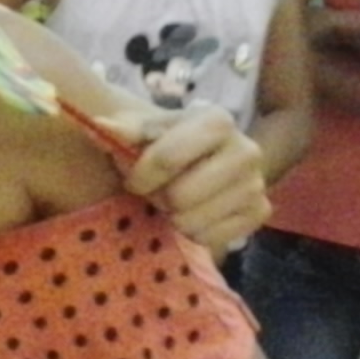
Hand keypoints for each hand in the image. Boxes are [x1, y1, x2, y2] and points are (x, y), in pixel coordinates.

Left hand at [102, 102, 267, 253]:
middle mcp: (247, 149)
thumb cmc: (168, 142)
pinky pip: (210, 238)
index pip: (166, 159)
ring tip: (174, 201)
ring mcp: (256, 183)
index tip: (134, 178)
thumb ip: (122, 130)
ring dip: (172, 217)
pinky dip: (193, 232)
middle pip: (179, 197)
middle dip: (157, 198)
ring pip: (192, 221)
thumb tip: (100, 125)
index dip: (140, 175)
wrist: (203, 157)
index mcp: (217, 120)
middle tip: (156, 192)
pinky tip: (194, 214)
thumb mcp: (143, 130)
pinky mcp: (260, 213)